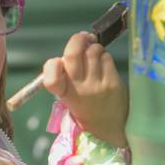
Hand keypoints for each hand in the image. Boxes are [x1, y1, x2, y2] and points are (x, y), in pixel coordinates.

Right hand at [42, 32, 127, 147]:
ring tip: (95, 56)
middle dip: (77, 40)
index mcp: (64, 94)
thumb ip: (68, 72)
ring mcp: (97, 85)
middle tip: (83, 38)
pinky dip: (104, 57)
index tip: (59, 62)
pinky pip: (106, 57)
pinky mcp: (113, 82)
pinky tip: (104, 65)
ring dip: (94, 48)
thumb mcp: (70, 94)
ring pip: (92, 51)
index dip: (52, 64)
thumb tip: (79, 40)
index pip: (51, 77)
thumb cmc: (86, 104)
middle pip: (73, 53)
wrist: (109, 126)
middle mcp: (79, 89)